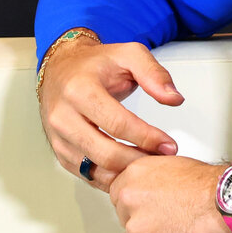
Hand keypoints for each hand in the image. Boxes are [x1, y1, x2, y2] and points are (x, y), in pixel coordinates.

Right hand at [37, 37, 183, 191]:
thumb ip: (154, 74)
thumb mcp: (128, 55)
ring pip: (96, 169)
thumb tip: (174, 99)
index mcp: (79, 89)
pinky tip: (129, 169)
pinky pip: (86, 175)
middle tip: (162, 159)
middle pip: (106, 153)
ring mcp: (58, 136)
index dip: (147, 138)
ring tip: (149, 165)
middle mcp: (62, 115)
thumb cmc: (94, 64)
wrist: (60, 69)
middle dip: (140, 160)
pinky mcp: (59, 150)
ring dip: (126, 173)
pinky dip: (110, 178)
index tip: (168, 145)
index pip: (117, 124)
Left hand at [108, 155, 231, 232]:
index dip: (140, 210)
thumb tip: (148, 195)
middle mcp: (130, 200)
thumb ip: (152, 180)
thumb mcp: (172, 166)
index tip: (151, 215)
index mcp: (134, 176)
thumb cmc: (213, 187)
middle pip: (128, 225)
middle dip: (148, 230)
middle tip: (172, 228)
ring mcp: (138, 229)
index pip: (120, 201)